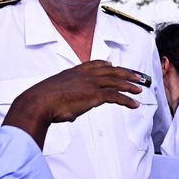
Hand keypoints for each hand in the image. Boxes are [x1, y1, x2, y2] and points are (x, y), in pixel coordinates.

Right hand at [3, 60, 147, 146]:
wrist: (39, 102)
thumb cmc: (41, 101)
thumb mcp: (54, 94)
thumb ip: (64, 100)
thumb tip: (68, 114)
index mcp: (74, 71)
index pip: (94, 64)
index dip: (106, 65)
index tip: (113, 65)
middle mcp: (85, 74)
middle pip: (111, 71)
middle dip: (126, 73)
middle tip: (136, 76)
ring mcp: (91, 83)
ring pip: (117, 82)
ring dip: (130, 85)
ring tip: (139, 89)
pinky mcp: (95, 95)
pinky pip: (116, 96)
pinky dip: (127, 100)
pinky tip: (134, 104)